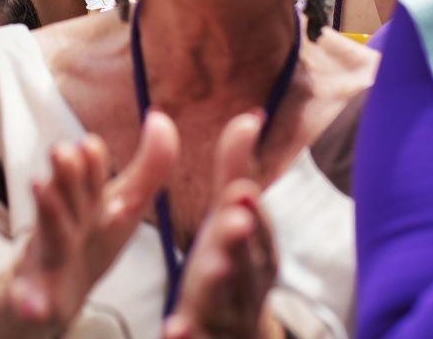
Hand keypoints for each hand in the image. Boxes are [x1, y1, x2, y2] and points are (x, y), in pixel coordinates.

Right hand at [8, 110, 179, 329]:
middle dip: (65, 176)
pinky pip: (31, 302)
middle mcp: (63, 225)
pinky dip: (30, 302)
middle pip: (66, 194)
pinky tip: (32, 305)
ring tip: (39, 190)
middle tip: (63, 151)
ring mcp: (47, 260)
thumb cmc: (89, 240)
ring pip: (47, 238)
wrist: (52, 293)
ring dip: (46, 216)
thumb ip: (148, 166)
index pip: (89, 176)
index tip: (92, 144)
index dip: (92, 162)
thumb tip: (160, 117)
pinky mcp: (37, 299)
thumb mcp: (123, 205)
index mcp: (87, 204)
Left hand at [165, 113, 276, 338]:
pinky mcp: (207, 337)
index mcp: (258, 249)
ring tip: (215, 268)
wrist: (240, 332)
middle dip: (242, 242)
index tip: (240, 190)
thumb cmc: (234, 261)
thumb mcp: (232, 219)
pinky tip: (174, 329)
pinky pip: (200, 337)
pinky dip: (190, 333)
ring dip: (220, 285)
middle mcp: (249, 281)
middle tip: (235, 223)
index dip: (249, 209)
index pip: (257, 227)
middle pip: (248, 263)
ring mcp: (229, 314)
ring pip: (228, 300)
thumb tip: (249, 116)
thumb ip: (235, 171)